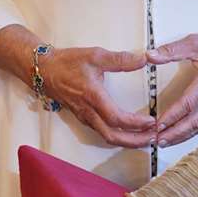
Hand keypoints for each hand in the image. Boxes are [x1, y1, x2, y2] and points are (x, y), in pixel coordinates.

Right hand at [39, 46, 158, 147]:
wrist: (44, 70)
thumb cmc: (67, 62)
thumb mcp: (95, 55)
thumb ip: (120, 59)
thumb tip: (143, 59)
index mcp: (93, 97)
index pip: (116, 118)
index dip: (135, 124)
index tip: (151, 121)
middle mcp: (88, 111)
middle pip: (113, 136)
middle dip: (135, 141)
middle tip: (154, 138)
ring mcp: (84, 116)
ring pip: (107, 137)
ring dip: (127, 140)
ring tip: (145, 138)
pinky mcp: (83, 117)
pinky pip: (102, 132)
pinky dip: (117, 136)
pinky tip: (128, 132)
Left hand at [148, 26, 197, 146]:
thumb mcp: (196, 42)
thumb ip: (172, 50)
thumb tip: (151, 56)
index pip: (189, 103)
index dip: (173, 116)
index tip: (158, 125)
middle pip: (194, 121)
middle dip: (175, 134)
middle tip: (158, 140)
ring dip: (182, 135)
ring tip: (165, 141)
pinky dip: (190, 131)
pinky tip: (181, 134)